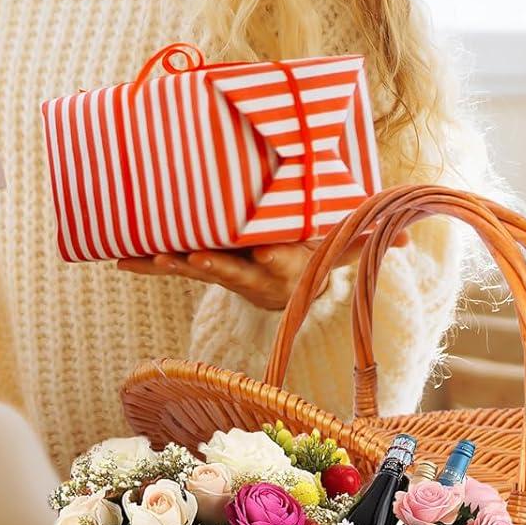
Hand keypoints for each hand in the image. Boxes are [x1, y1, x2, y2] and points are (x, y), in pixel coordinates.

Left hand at [117, 230, 408, 312]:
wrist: (288, 285)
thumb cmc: (315, 256)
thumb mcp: (341, 251)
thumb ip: (364, 240)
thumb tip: (409, 238)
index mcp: (284, 268)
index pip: (275, 261)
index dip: (263, 257)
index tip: (252, 250)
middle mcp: (250, 275)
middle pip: (226, 269)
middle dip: (206, 263)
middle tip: (186, 255)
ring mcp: (222, 272)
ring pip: (193, 268)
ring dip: (168, 263)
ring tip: (148, 255)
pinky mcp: (199, 267)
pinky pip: (168, 266)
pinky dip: (143, 262)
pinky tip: (116, 255)